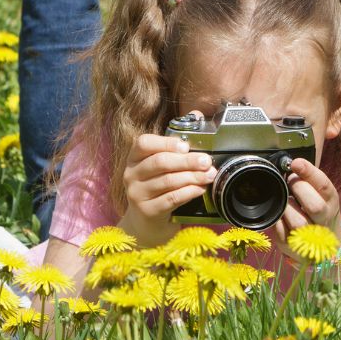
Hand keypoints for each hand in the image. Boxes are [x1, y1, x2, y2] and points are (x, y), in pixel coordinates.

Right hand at [117, 123, 215, 246]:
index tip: (185, 146)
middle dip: (187, 161)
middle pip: (160, 162)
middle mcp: (131, 175)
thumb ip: (176, 143)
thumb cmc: (157, 190)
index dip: (165, 142)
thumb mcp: (162, 168)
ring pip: (168, 181)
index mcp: (134, 159)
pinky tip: (200, 189)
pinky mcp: (147, 212)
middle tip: (207, 161)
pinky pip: (171, 199)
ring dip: (193, 177)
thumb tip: (196, 114)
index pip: (143, 143)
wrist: (146, 225)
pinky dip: (189, 192)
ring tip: (209, 175)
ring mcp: (136, 194)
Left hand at [273, 158, 340, 259]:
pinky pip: (281, 233)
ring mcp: (310, 237)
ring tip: (285, 200)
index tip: (295, 163)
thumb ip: (307, 180)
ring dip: (287, 208)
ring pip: (298, 222)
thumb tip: (290, 163)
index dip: (309, 172)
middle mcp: (324, 220)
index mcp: (331, 202)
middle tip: (289, 182)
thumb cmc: (316, 211)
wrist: (323, 245)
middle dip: (298, 189)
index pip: (324, 186)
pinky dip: (277, 221)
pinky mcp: (294, 247)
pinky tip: (279, 214)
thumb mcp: (319, 194)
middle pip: (315, 206)